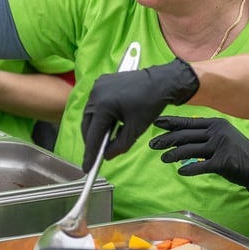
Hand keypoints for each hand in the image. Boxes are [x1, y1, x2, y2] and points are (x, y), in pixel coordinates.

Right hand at [81, 58, 198, 171]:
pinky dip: (99, 115)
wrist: (161, 81)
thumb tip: (106, 156)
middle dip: (91, 141)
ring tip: (103, 140)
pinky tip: (107, 123)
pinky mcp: (101, 82)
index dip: (90, 154)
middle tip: (96, 155)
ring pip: (89, 114)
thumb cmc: (150, 104)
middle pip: (87, 124)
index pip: (93, 135)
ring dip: (95, 127)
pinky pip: (95, 104)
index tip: (87, 169)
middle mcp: (95, 94)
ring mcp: (97, 87)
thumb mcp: (136, 130)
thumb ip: (119, 146)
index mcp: (102, 106)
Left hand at [149, 116, 248, 198]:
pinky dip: (189, 169)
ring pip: (190, 150)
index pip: (188, 122)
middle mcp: (217, 132)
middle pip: (186, 135)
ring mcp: (221, 146)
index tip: (156, 123)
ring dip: (173, 155)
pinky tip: (180, 171)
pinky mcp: (224, 161)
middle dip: (166, 139)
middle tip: (152, 144)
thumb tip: (177, 136)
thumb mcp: (220, 136)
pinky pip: (201, 166)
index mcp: (215, 123)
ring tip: (163, 158)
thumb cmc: (235, 152)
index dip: (171, 123)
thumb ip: (202, 134)